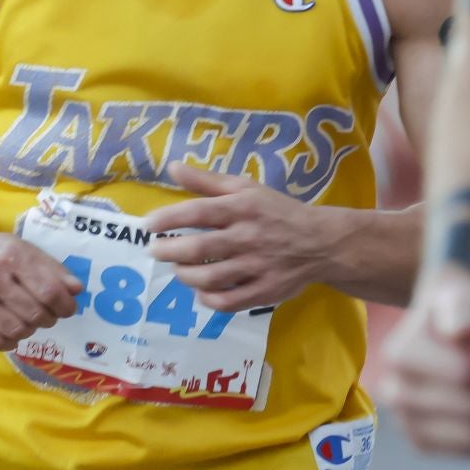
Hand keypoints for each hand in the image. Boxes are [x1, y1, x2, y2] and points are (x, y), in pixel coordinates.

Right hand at [0, 218, 83, 351]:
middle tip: (46, 316)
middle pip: (34, 313)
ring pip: (16, 330)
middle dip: (48, 319)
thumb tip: (76, 290)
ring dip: (29, 331)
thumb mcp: (22, 249)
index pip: (49, 290)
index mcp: (12, 256)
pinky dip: (8, 341)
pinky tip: (9, 331)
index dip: (65, 305)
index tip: (67, 309)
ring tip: (27, 322)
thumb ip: (51, 269)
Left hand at [141, 162, 330, 311]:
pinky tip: (200, 291)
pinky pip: (227, 302)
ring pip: (209, 278)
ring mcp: (257, 266)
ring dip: (185, 275)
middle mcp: (248, 237)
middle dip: (169, 251)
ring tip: (178, 269)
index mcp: (244, 208)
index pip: (199, 212)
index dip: (169, 219)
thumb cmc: (277, 211)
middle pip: (199, 248)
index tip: (148, 225)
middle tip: (155, 251)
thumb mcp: (246, 188)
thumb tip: (172, 167)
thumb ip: (207, 181)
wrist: (321, 242)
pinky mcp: (264, 292)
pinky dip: (207, 299)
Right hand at [378, 265, 469, 455]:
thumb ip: (464, 307)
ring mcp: (406, 422)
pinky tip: (469, 402)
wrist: (450, 324)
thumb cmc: (462, 309)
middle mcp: (393, 393)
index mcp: (398, 355)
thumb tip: (457, 332)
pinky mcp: (423, 441)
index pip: (465, 373)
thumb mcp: (468, 297)